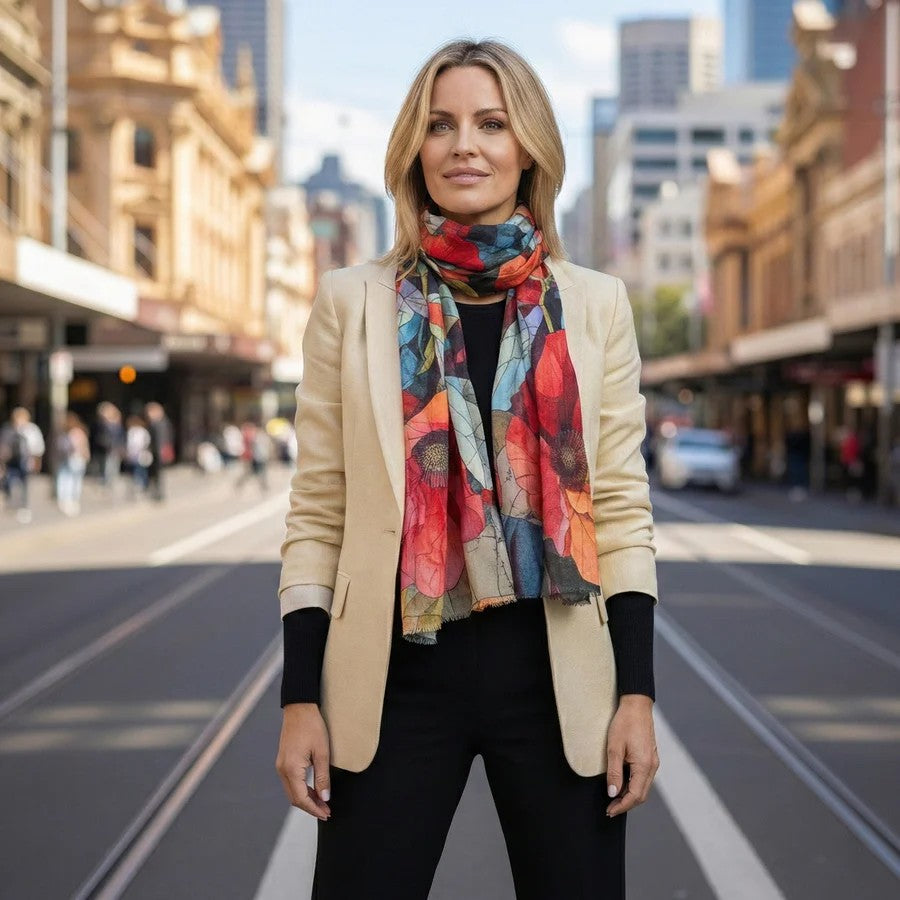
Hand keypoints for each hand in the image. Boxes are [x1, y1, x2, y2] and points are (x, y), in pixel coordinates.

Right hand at [275, 703, 331, 820]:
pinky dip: (301, 789)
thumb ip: (323, 777)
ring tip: (322, 803)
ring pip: (292, 791)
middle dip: (310, 807)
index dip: (314, 809)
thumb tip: (325, 798)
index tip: (327, 814)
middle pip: (294, 798)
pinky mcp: (283, 760)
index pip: (301, 798)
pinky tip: (313, 790)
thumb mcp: (322, 752)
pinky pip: (291, 782)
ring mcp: (281, 765)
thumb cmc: (312, 726)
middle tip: (326, 811)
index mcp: (291, 769)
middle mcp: (282, 769)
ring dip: (306, 799)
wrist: (299, 707)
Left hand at [605, 694, 658, 816]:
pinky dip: (633, 785)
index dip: (622, 806)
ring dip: (629, 795)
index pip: (635, 795)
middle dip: (626, 804)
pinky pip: (643, 778)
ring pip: (643, 787)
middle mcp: (652, 766)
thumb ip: (614, 772)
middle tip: (610, 808)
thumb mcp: (614, 748)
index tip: (609, 811)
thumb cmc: (624, 723)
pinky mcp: (651, 757)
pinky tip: (622, 784)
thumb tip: (613, 794)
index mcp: (644, 765)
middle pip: (641, 795)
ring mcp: (653, 761)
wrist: (636, 705)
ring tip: (613, 798)